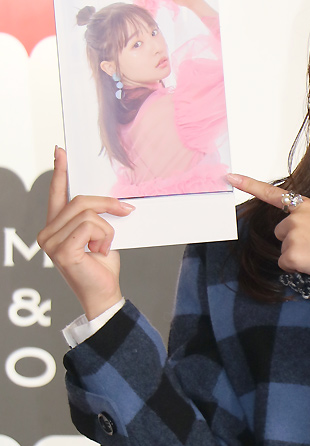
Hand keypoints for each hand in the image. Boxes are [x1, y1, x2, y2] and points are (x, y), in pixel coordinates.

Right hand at [37, 147, 133, 319]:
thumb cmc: (102, 266)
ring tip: (103, 247)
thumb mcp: (100, 234)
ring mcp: (51, 242)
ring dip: (106, 229)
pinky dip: (104, 237)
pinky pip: (91, 226)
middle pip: (79, 200)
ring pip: (87, 213)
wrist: (104, 294)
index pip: (57, 194)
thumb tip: (110, 198)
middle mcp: (47, 233)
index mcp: (56, 227)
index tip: (61, 151)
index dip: (60, 171)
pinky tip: (99, 252)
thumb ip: (96, 216)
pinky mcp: (61, 250)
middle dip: (107, 204)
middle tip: (126, 210)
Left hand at [227, 173, 309, 284]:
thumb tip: (291, 234)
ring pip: (283, 251)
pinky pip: (285, 265)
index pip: (273, 193)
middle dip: (294, 242)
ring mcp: (292, 235)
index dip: (249, 184)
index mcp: (307, 205)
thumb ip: (307, 219)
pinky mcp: (291, 255)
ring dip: (297, 256)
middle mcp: (296, 217)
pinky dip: (298, 269)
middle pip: (280, 233)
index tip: (230, 177)